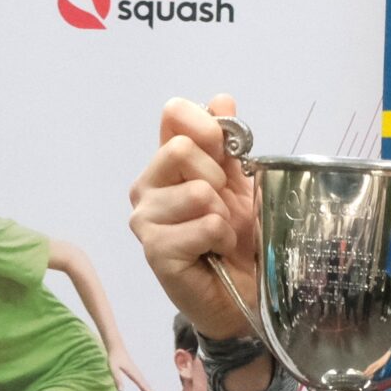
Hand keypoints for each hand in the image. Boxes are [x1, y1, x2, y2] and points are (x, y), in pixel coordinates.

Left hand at [107, 344, 156, 390]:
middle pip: (146, 385)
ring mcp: (137, 373)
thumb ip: (117, 379)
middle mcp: (137, 373)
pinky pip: (142, 382)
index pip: (141, 384)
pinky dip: (146, 388)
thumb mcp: (113, 368)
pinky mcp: (135, 372)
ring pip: (145, 384)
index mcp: (133, 373)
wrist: (117, 348)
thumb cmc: (114, 357)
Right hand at [129, 93, 258, 341]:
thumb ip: (229, 146)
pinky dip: (221, 238)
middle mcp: (147, 186)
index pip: (173, 114)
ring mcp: (145, 219)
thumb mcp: (242, 186)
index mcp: (166, 163)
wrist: (245, 292)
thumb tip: (221, 98)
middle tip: (223, 208)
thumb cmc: (240, 238)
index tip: (226, 150)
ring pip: (197, 191)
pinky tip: (213, 253)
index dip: (206, 125)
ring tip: (220, 235)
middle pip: (182, 149)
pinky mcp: (154, 250)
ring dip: (224, 215)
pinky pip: (204, 225)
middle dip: (219, 179)